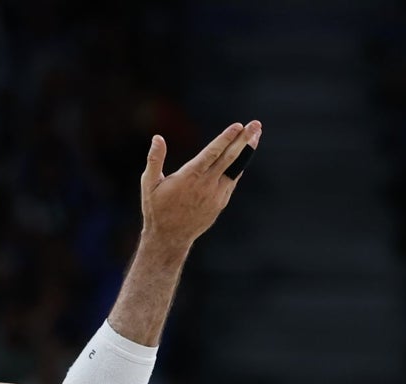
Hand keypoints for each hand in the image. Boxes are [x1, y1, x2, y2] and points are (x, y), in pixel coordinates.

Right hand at [139, 121, 261, 250]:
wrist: (169, 237)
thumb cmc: (157, 209)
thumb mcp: (149, 184)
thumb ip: (154, 160)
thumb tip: (157, 138)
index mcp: (189, 177)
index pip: (212, 153)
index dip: (226, 138)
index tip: (238, 126)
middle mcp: (206, 185)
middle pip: (230, 158)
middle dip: (244, 140)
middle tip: (256, 124)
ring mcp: (216, 195)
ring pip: (235, 169)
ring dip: (246, 151)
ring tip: (256, 135)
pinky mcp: (220, 203)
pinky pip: (232, 180)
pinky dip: (239, 166)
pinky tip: (244, 155)